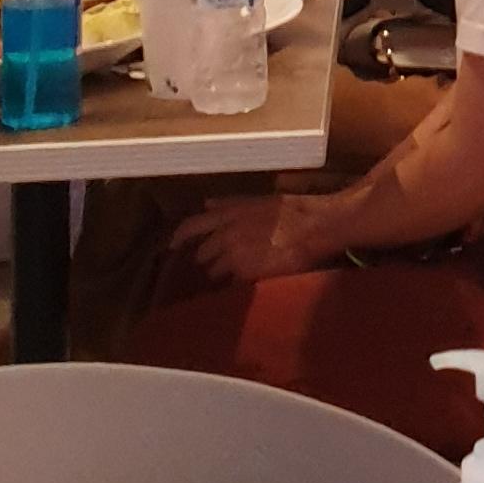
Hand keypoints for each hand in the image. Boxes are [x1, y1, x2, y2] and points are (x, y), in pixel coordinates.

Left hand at [180, 193, 333, 286]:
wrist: (312, 227)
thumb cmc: (290, 209)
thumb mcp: (257, 200)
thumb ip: (229, 204)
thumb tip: (206, 204)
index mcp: (228, 213)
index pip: (192, 225)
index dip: (179, 236)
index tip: (171, 246)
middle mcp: (226, 235)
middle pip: (202, 254)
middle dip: (209, 258)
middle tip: (224, 259)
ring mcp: (234, 256)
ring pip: (215, 272)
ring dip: (223, 272)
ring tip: (240, 269)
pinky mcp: (246, 274)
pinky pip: (232, 283)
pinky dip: (238, 283)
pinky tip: (251, 277)